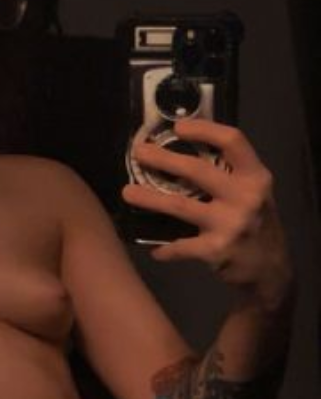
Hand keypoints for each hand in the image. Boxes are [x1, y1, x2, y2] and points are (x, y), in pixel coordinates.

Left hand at [122, 117, 293, 301]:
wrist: (271, 270)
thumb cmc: (257, 224)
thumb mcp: (254, 193)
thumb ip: (230, 174)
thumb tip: (185, 152)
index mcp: (256, 176)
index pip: (232, 141)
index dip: (204, 129)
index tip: (178, 127)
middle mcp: (245, 197)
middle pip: (197, 170)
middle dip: (163, 159)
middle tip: (139, 154)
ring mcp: (230, 224)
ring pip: (179, 205)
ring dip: (149, 198)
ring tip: (127, 193)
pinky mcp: (216, 250)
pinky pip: (180, 246)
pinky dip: (165, 248)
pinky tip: (156, 249)